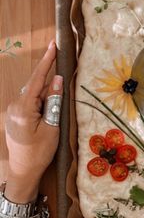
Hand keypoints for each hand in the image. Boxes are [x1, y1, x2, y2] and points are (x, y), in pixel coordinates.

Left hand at [4, 40, 62, 203]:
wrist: (23, 172)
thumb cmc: (39, 153)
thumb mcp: (52, 127)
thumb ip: (54, 102)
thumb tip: (57, 79)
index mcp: (23, 108)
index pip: (37, 79)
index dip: (46, 61)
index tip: (53, 45)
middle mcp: (15, 106)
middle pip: (36, 87)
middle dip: (51, 88)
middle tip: (58, 104)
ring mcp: (13, 111)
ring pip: (35, 96)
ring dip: (47, 100)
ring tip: (51, 121)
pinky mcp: (15, 116)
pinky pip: (31, 103)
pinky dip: (42, 105)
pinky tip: (47, 117)